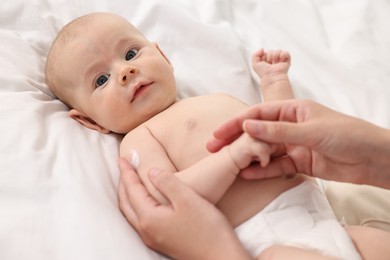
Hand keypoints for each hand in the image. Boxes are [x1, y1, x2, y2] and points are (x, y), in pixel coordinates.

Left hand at [117, 158, 251, 259]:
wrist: (221, 257)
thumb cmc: (207, 228)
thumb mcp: (188, 199)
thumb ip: (167, 183)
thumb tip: (151, 173)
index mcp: (149, 218)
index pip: (132, 189)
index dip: (127, 171)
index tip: (123, 157)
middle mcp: (146, 230)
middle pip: (126, 202)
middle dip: (123, 182)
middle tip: (124, 164)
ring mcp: (153, 238)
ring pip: (131, 212)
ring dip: (128, 194)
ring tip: (130, 180)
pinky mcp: (162, 242)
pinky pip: (140, 220)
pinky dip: (136, 205)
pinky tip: (145, 200)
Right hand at [207, 99, 389, 187]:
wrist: (374, 158)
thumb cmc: (347, 135)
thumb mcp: (310, 130)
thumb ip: (278, 131)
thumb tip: (248, 126)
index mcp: (293, 110)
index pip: (258, 114)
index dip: (237, 123)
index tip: (219, 132)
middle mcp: (291, 126)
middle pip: (257, 132)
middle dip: (235, 139)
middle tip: (214, 147)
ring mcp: (294, 144)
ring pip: (265, 150)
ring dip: (247, 155)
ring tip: (227, 162)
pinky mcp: (300, 162)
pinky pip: (277, 166)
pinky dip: (263, 170)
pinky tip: (248, 174)